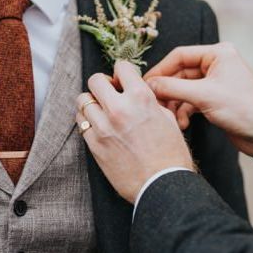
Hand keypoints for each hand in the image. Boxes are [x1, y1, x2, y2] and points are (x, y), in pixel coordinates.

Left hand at [76, 61, 195, 202]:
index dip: (122, 72)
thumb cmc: (171, 154)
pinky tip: (98, 125)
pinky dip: (87, 120)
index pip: (121, 67)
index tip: (122, 80)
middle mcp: (119, 108)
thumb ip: (149, 101)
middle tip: (109, 93)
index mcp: (141, 98)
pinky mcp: (94, 144)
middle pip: (95, 80)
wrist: (162, 185)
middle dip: (102, 83)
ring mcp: (103, 126)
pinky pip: (81, 122)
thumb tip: (137, 92)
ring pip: (83, 100)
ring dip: (92, 102)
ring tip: (102, 110)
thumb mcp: (168, 118)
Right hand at [145, 43, 252, 169]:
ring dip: (175, 102)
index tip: (145, 83)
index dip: (161, 70)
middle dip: (167, 89)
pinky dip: (184, 110)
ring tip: (170, 116)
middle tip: (154, 102)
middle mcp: (217, 63)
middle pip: (180, 72)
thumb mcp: (204, 96)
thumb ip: (173, 87)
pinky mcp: (215, 97)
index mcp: (218, 53)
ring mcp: (216, 81)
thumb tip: (148, 84)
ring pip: (184, 88)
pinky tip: (182, 123)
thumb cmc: (243, 110)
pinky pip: (191, 99)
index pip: (180, 55)